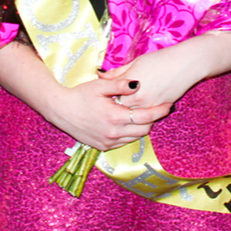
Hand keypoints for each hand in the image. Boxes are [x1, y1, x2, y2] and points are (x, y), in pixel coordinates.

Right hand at [46, 77, 170, 151]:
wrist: (60, 110)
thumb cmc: (80, 94)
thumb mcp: (100, 85)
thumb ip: (120, 84)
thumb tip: (138, 83)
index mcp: (115, 117)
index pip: (146, 117)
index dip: (160, 111)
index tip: (169, 105)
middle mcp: (113, 133)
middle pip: (144, 130)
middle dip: (152, 119)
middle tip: (155, 108)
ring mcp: (108, 142)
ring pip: (135, 137)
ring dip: (140, 127)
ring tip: (141, 114)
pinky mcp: (102, 147)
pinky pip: (123, 142)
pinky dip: (129, 133)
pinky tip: (126, 122)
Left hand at [99, 47, 203, 108]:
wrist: (185, 63)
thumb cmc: (159, 59)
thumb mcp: (135, 62)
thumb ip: (117, 72)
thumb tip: (100, 75)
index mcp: (129, 85)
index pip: (111, 97)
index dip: (107, 97)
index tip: (104, 96)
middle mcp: (139, 99)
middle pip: (121, 110)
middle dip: (116, 108)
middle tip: (113, 104)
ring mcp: (150, 107)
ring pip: (134, 118)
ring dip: (130, 114)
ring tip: (128, 106)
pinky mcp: (161, 110)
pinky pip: (148, 118)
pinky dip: (143, 115)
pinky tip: (141, 108)